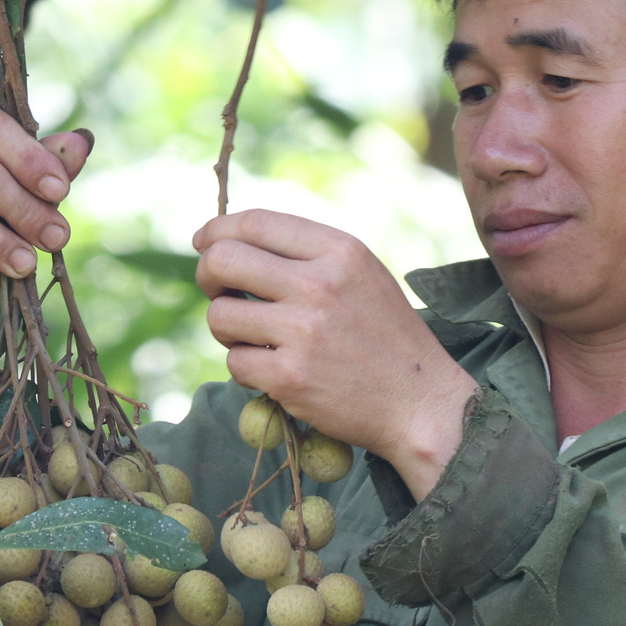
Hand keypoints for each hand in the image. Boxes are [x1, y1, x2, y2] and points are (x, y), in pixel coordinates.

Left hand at [192, 210, 476, 495]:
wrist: (421, 403)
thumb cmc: (386, 336)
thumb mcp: (362, 275)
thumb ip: (308, 254)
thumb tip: (230, 242)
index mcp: (340, 251)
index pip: (257, 222)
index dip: (219, 229)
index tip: (204, 240)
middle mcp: (320, 285)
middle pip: (223, 260)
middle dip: (207, 274)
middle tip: (216, 290)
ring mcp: (303, 333)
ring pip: (220, 316)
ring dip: (227, 329)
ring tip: (256, 339)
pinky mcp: (290, 378)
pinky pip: (235, 363)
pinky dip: (247, 369)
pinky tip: (276, 372)